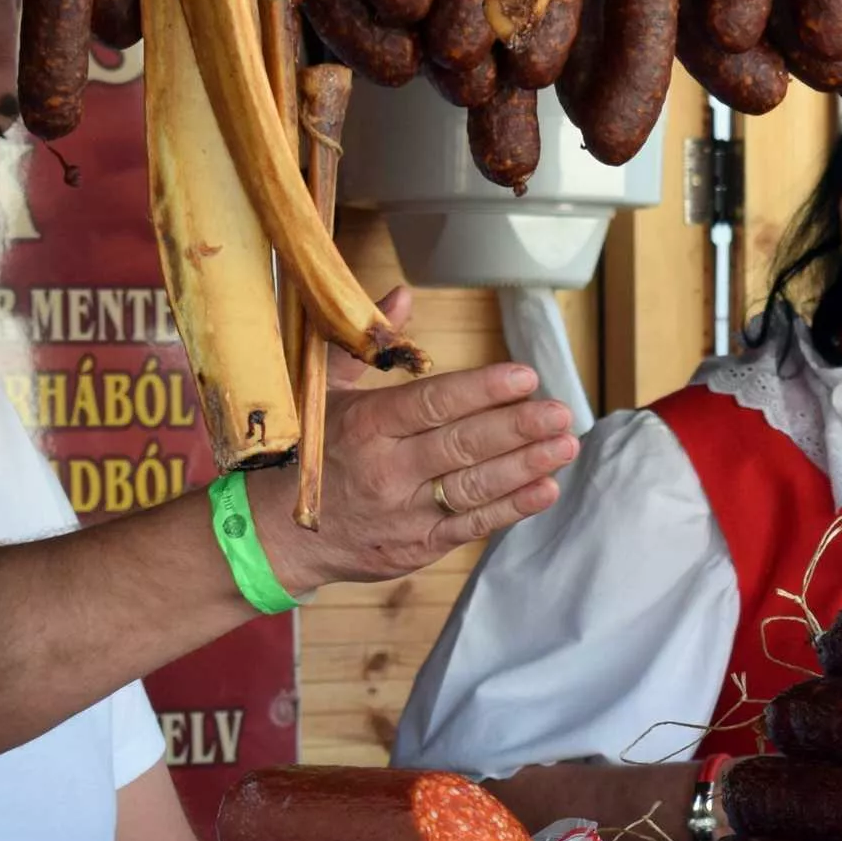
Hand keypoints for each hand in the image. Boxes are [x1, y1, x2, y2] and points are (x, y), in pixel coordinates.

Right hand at [256, 287, 579, 591]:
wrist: (276, 534)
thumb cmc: (309, 451)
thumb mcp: (327, 391)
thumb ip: (371, 345)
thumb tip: (403, 294)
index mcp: (365, 424)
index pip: (432, 403)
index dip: (482, 390)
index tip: (525, 376)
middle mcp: (386, 468)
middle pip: (461, 445)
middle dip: (516, 428)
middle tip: (560, 412)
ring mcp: (404, 512)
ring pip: (473, 487)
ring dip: (525, 466)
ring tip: (565, 446)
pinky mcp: (417, 546)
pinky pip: (471, 525)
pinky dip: (511, 508)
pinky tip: (545, 489)